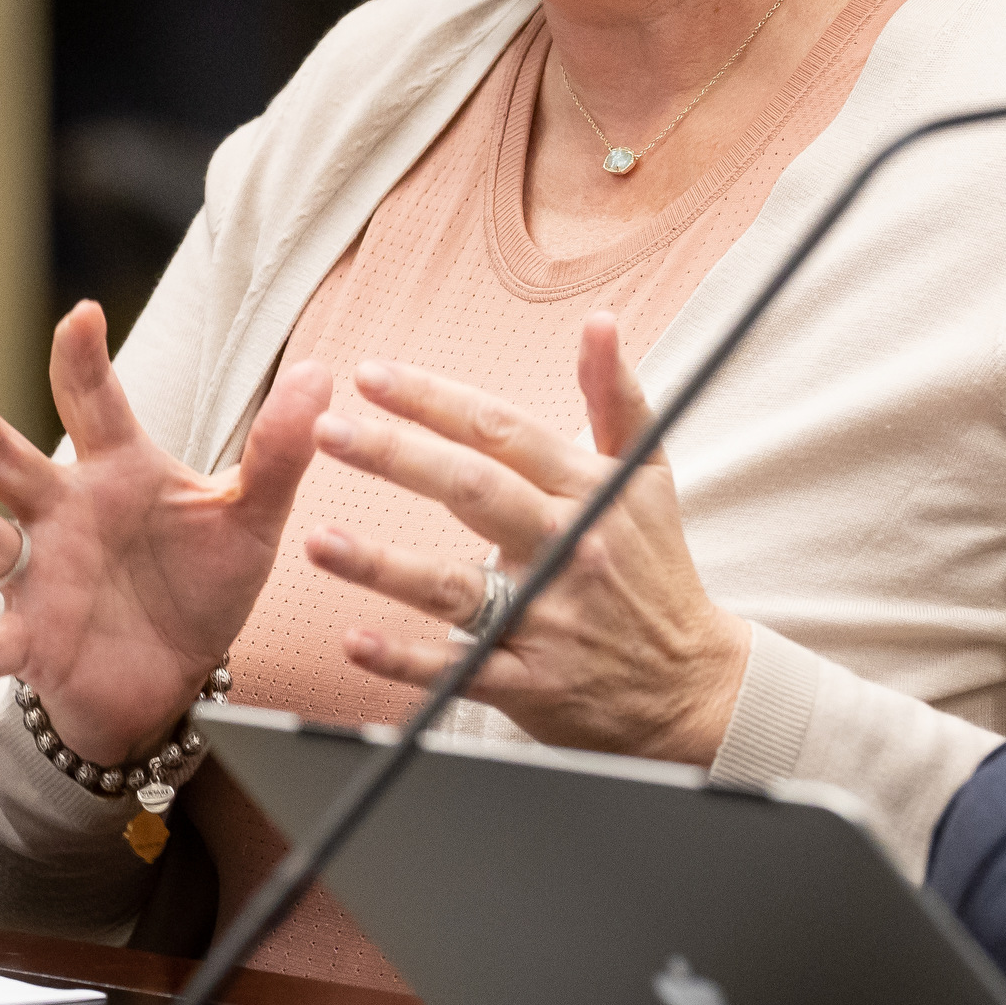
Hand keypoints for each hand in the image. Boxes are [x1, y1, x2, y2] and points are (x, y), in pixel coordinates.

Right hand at [0, 302, 328, 763]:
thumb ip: (280, 451)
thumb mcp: (252, 517)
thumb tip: (323, 373)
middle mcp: (64, 513)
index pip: (97, 404)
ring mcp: (39, 575)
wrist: (176, 672)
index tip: (82, 314)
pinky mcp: (32, 639)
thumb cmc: (203, 581)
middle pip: (16, 463)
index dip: (85, 360)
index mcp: (120, 471)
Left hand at [299, 311, 750, 765]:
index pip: (502, 431)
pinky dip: (404, 660)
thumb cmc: (656, 568)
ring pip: (454, 586)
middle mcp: (567, 547)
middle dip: (396, 457)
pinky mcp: (529, 683)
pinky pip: (457, 670)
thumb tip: (600, 321)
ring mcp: (547, 617)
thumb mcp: (649, 475)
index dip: (434, 400)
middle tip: (329, 432)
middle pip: (472, 491)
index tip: (371, 376)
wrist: (688, 682)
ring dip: (381, 563)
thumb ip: (618, 396)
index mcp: (589, 490)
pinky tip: (354, 641)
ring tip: (316, 539)